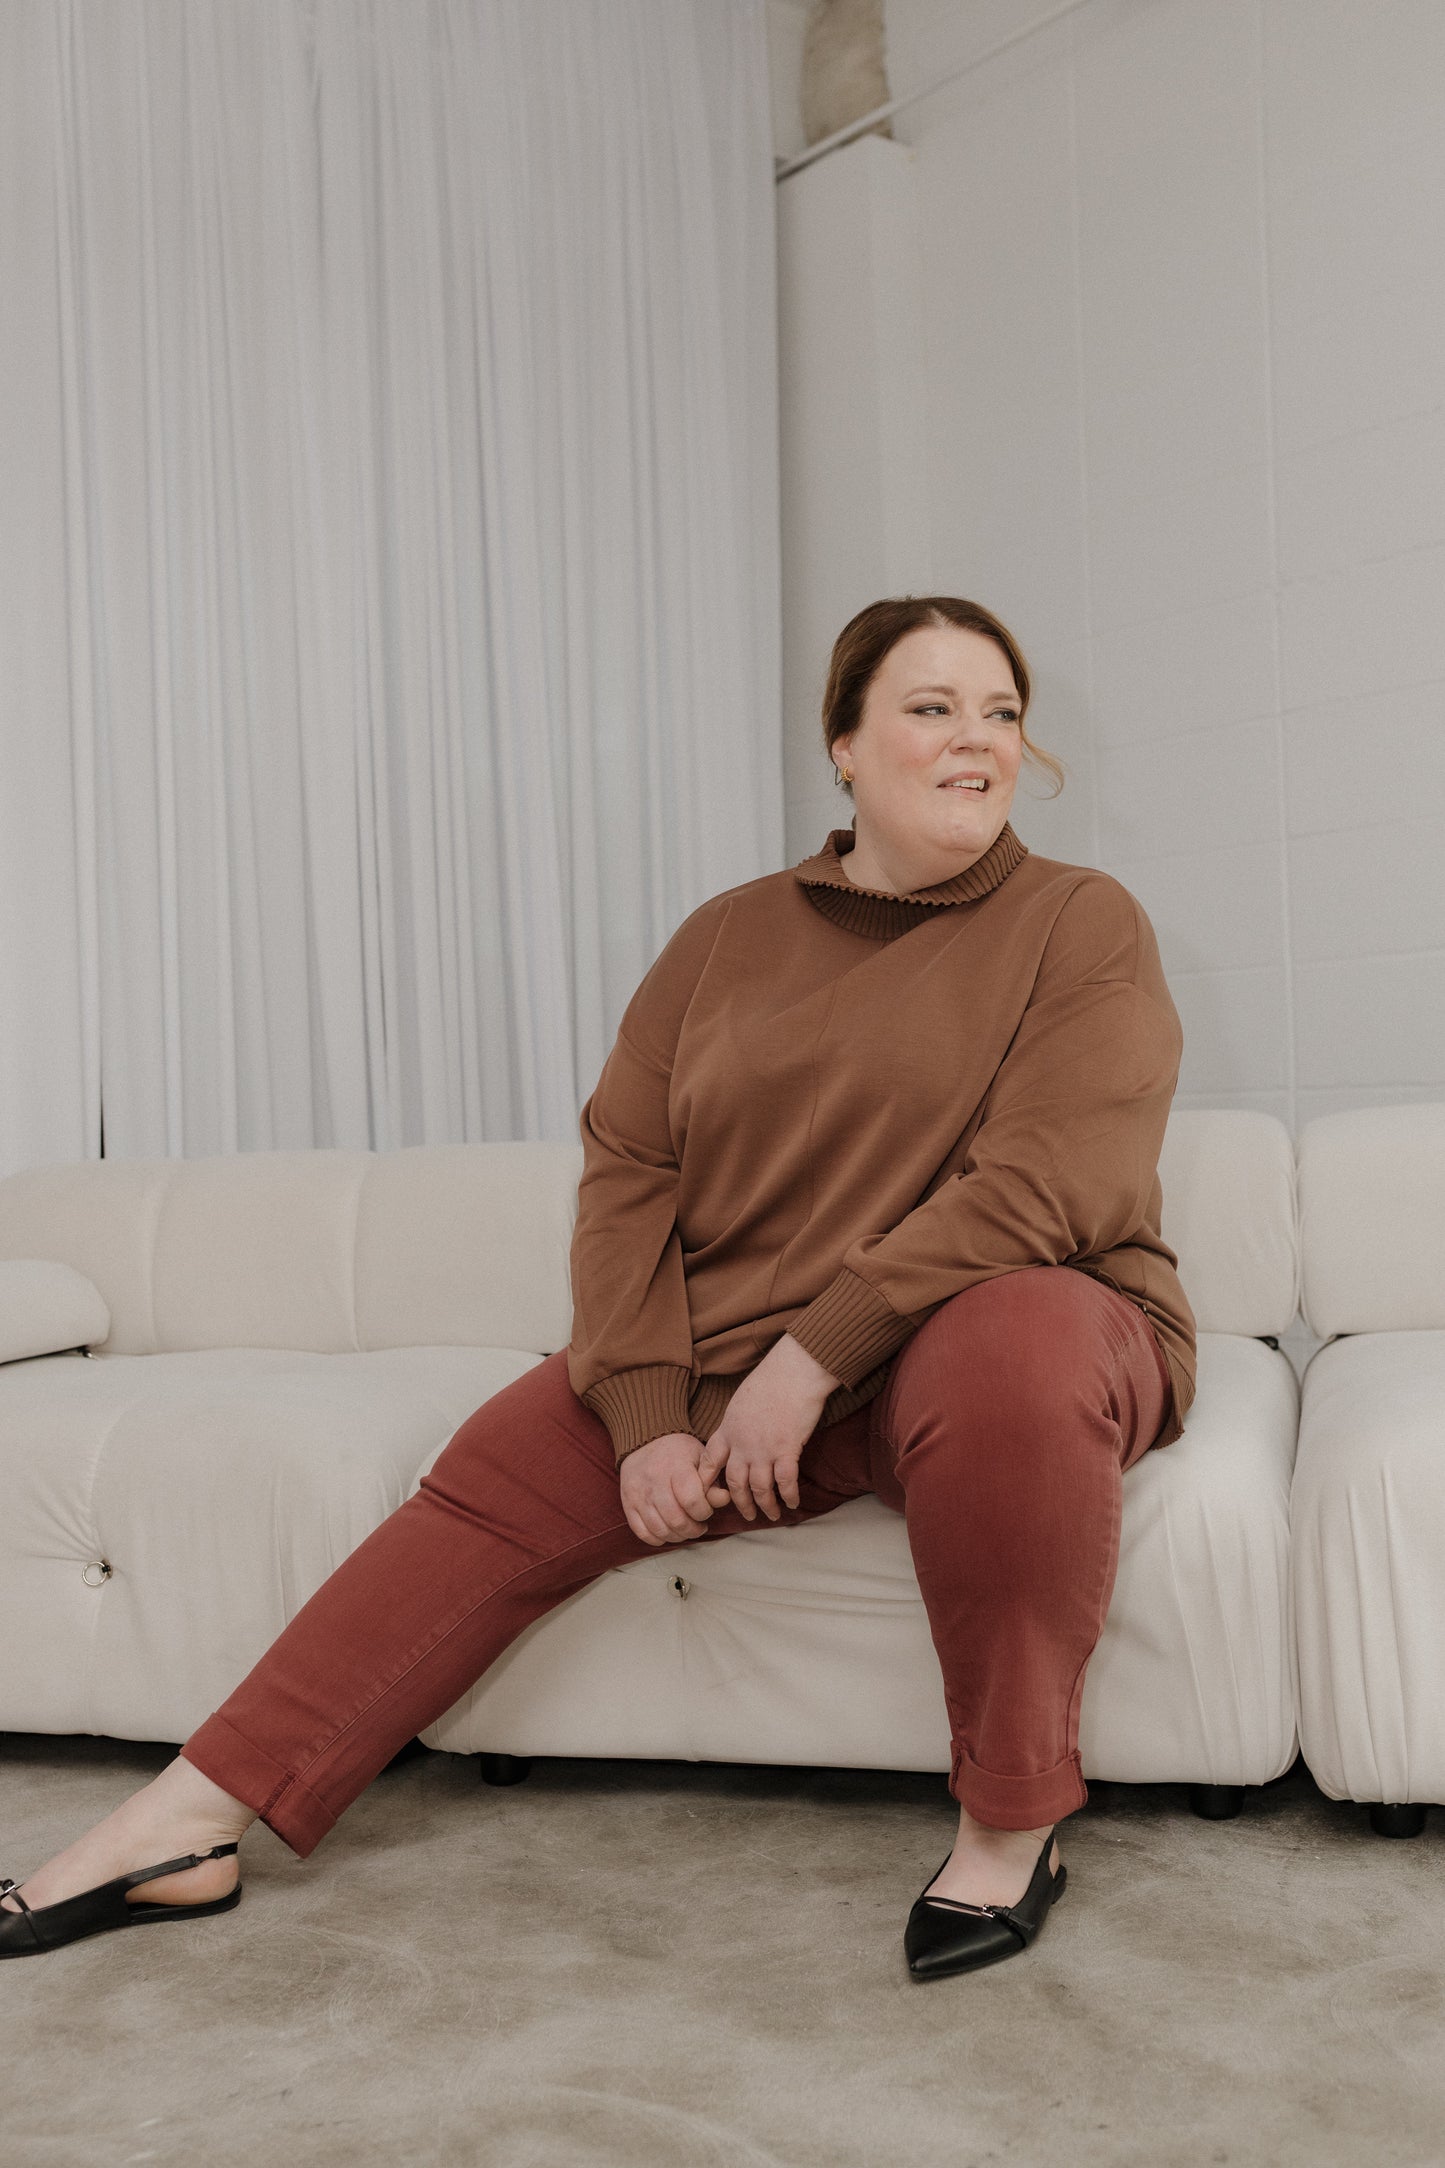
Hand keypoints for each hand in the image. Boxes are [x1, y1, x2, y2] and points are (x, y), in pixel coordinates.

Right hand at [619, 1432, 727, 1546]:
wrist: (645, 1440)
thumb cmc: (678, 1452)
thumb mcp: (700, 1458)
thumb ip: (712, 1481)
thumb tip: (724, 1499)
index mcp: (676, 1467)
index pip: (692, 1501)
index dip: (704, 1512)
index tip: (706, 1510)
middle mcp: (654, 1481)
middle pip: (676, 1520)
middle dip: (693, 1529)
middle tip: (699, 1526)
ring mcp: (639, 1494)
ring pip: (660, 1529)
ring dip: (678, 1536)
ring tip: (685, 1529)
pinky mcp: (628, 1503)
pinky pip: (642, 1532)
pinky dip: (658, 1538)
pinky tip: (668, 1531)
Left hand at [696, 1333, 837, 1523]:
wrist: (793, 1372)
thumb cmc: (772, 1379)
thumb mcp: (742, 1400)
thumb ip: (738, 1421)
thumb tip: (740, 1430)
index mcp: (728, 1429)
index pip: (709, 1460)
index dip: (706, 1480)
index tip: (706, 1494)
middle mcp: (742, 1444)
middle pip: (734, 1482)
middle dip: (740, 1502)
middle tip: (746, 1514)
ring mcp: (763, 1449)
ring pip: (759, 1488)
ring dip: (765, 1505)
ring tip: (770, 1515)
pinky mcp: (786, 1450)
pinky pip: (785, 1482)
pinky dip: (788, 1496)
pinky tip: (793, 1503)